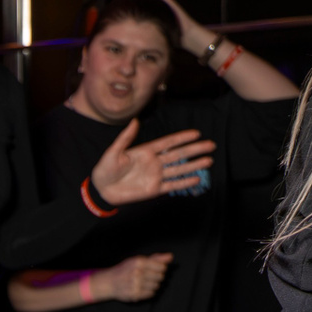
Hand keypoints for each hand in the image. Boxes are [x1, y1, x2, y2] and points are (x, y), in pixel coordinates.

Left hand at [90, 119, 215, 206]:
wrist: (100, 190)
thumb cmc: (104, 169)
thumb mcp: (113, 152)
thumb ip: (125, 138)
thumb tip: (135, 121)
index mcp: (146, 151)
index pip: (168, 143)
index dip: (181, 138)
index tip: (196, 133)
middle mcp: (154, 162)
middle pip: (178, 154)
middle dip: (194, 150)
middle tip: (211, 145)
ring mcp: (155, 176)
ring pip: (178, 169)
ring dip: (193, 165)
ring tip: (209, 160)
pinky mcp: (153, 189)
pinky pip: (171, 185)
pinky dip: (183, 183)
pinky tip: (196, 178)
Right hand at [98, 252, 172, 301]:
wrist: (109, 282)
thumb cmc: (125, 270)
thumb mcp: (138, 261)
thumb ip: (156, 258)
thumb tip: (170, 256)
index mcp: (139, 262)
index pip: (162, 267)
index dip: (160, 269)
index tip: (154, 269)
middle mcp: (137, 273)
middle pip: (160, 277)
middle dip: (156, 277)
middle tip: (147, 276)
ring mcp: (136, 284)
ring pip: (157, 286)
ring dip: (152, 285)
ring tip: (144, 283)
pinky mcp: (135, 294)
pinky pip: (151, 293)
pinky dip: (148, 291)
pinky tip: (141, 288)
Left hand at [126, 0, 210, 53]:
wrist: (186, 35)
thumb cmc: (173, 37)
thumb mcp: (156, 34)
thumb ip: (146, 35)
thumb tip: (132, 43)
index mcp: (157, 13)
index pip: (145, 5)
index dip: (136, 1)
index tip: (125, 1)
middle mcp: (161, 6)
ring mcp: (166, 3)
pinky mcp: (169, 1)